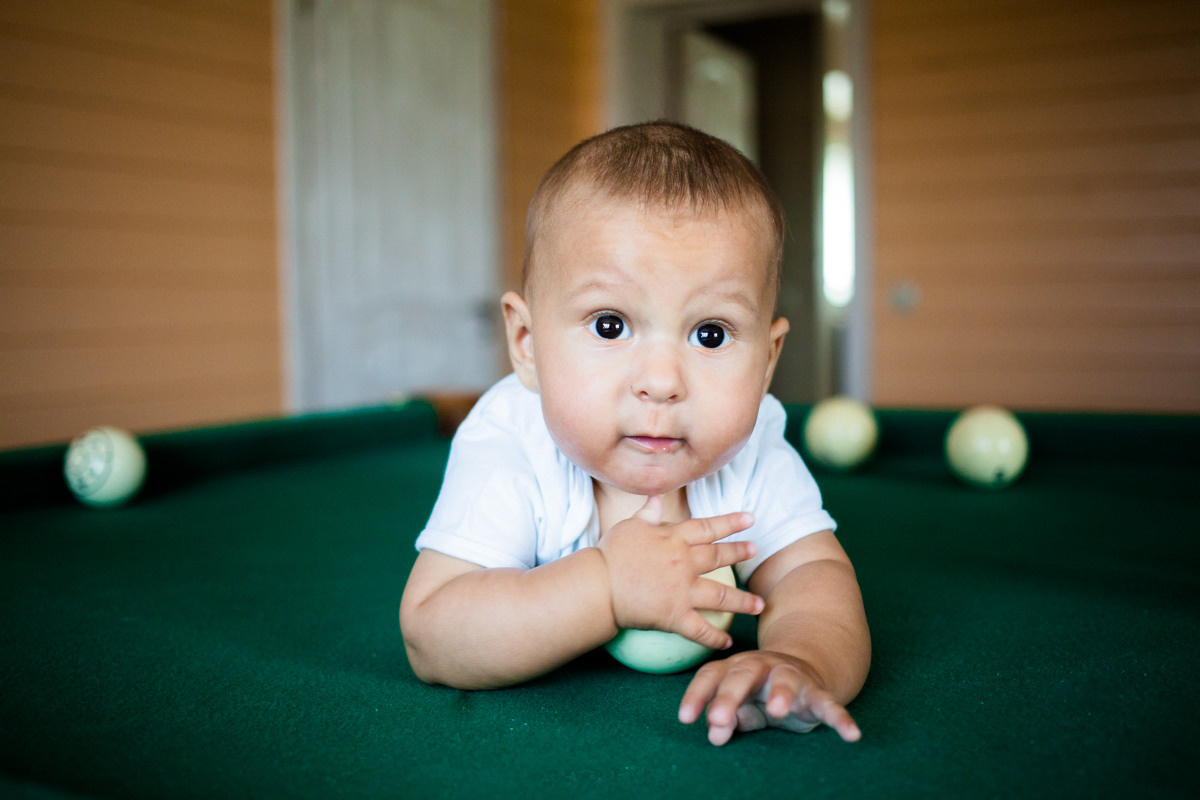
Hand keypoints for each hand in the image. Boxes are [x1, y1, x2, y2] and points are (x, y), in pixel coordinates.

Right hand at [597, 496, 763, 650]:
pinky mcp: (675, 616)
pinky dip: (715, 638)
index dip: (731, 522)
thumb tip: (656, 496)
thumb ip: (648, 513)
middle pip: (719, 557)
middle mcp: (684, 563)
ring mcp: (682, 591)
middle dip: (740, 553)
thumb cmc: (611, 555)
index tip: (749, 518)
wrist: (598, 587)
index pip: (708, 527)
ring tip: (759, 604)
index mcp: (674, 539)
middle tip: (755, 550)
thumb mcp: (629, 527)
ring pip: (721, 596)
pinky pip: (700, 630)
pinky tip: (727, 643)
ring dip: (743, 601)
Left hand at [678, 650, 861, 745]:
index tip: (685, 717)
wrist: (804, 667)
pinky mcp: (817, 691)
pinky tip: (852, 734)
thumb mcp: (740, 704)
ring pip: (786, 681)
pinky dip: (841, 718)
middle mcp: (762, 667)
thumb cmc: (760, 692)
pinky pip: (829, 704)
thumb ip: (726, 717)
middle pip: (743, 676)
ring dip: (782, 694)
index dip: (697, 695)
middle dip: (730, 696)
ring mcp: (791, 676)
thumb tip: (714, 734)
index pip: (712, 676)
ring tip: (777, 710)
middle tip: (717, 718)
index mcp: (736, 667)